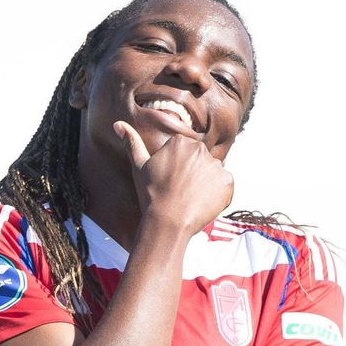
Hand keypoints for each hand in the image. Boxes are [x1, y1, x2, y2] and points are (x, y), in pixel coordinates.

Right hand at [115, 121, 232, 237]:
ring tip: (191, 199)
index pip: (186, 153)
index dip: (179, 170)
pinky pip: (225, 186)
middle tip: (182, 192)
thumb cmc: (151, 194)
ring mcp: (216, 165)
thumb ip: (132, 143)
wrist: (167, 222)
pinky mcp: (227, 181)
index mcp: (181, 142)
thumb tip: (118, 124)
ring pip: (213, 174)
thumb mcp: (139, 167)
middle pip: (201, 161)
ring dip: (206, 184)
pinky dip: (218, 195)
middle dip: (194, 175)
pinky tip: (203, 203)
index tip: (172, 182)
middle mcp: (200, 149)